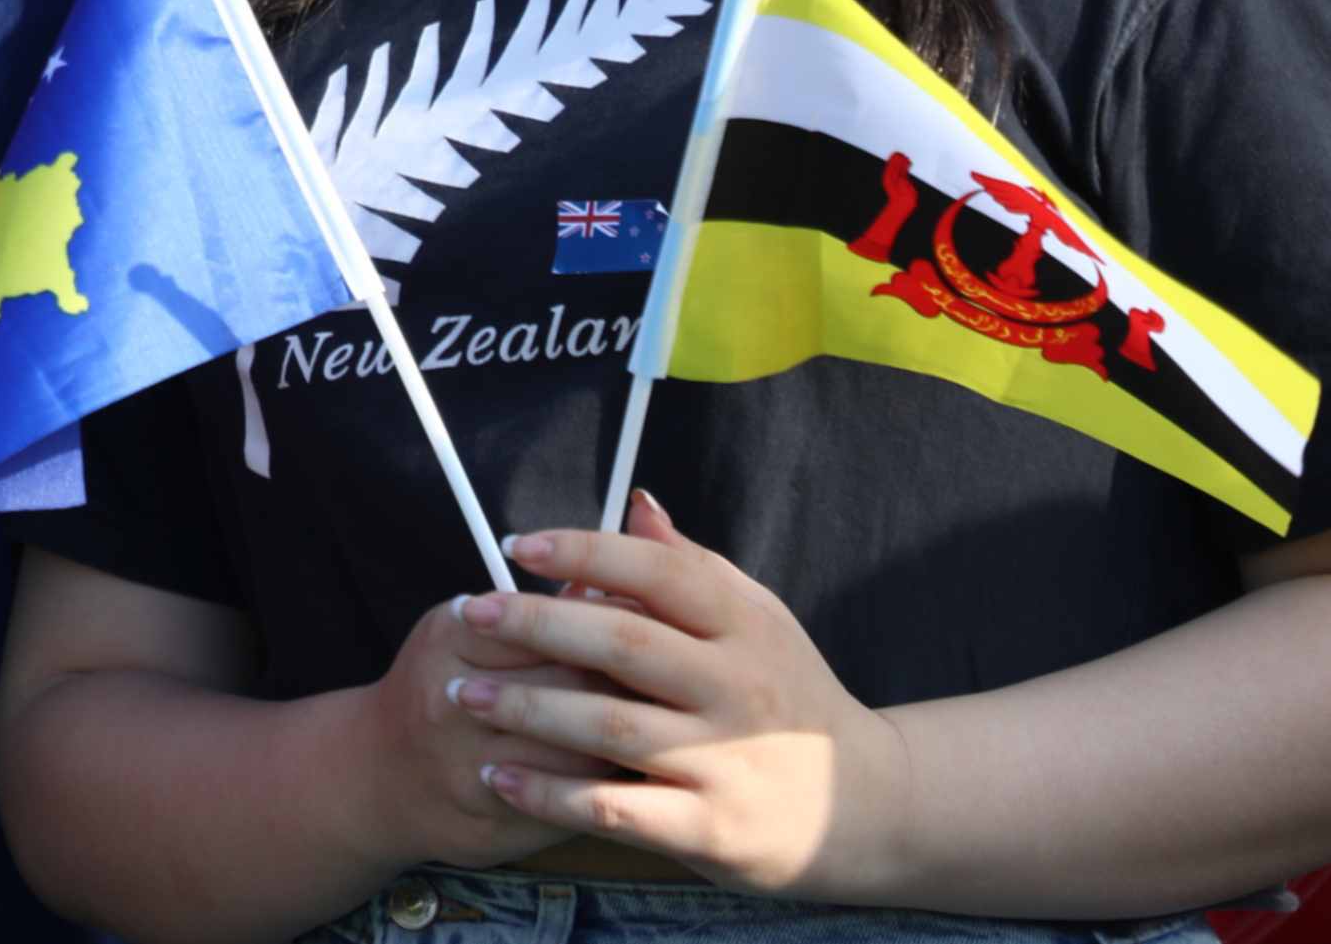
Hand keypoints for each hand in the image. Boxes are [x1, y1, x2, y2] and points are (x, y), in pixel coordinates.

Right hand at [356, 587, 636, 871]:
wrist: (379, 772)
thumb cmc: (439, 687)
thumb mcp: (467, 629)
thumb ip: (536, 612)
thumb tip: (615, 582)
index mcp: (450, 636)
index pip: (553, 624)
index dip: (613, 627)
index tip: (653, 629)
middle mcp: (450, 700)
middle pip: (570, 685)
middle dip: (628, 684)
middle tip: (670, 682)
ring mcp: (465, 764)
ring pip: (577, 751)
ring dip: (624, 741)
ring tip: (656, 729)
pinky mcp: (490, 819)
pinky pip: (567, 804)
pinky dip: (603, 786)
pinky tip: (622, 773)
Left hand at [446, 492, 913, 896]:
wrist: (867, 807)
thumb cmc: (788, 695)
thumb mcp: (759, 623)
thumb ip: (692, 568)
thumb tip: (635, 503)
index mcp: (746, 628)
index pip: (658, 575)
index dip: (584, 553)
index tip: (516, 545)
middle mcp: (739, 689)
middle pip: (623, 645)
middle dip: (536, 625)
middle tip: (470, 612)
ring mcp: (725, 761)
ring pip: (608, 727)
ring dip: (526, 708)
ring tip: (463, 692)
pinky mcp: (711, 828)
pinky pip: (614, 808)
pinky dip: (549, 792)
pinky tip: (499, 774)